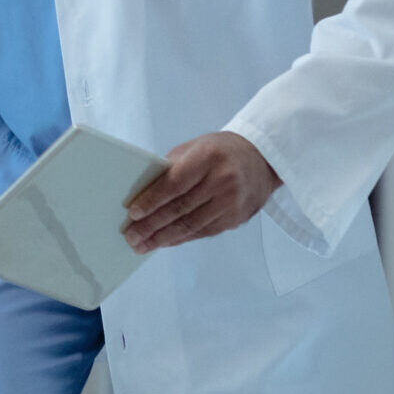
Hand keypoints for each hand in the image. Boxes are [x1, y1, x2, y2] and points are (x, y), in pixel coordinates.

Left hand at [125, 131, 282, 252]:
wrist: (262, 159)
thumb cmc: (219, 151)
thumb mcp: (193, 148)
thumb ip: (170, 168)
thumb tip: (141, 194)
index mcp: (208, 159)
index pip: (174, 184)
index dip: (152, 201)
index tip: (132, 213)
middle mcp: (223, 181)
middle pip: (181, 208)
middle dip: (152, 225)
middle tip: (131, 236)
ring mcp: (232, 202)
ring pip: (192, 225)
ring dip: (164, 238)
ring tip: (143, 245)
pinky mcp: (236, 218)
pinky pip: (204, 232)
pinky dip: (182, 238)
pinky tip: (165, 242)